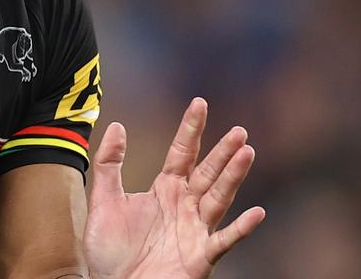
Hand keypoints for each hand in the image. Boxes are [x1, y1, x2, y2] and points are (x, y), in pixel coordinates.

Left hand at [83, 98, 264, 278]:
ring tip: (247, 153)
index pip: (182, 153)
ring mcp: (195, 230)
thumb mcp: (103, 201)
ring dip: (234, 177)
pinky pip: (224, 241)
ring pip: (219, 198)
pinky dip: (241, 228)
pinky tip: (257, 213)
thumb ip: (109, 164)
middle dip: (223, 151)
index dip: (191, 129)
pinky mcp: (200, 257)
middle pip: (208, 173)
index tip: (199, 102)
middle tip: (239, 130)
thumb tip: (117, 125)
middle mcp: (184, 206)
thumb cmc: (108, 251)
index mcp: (165, 189)